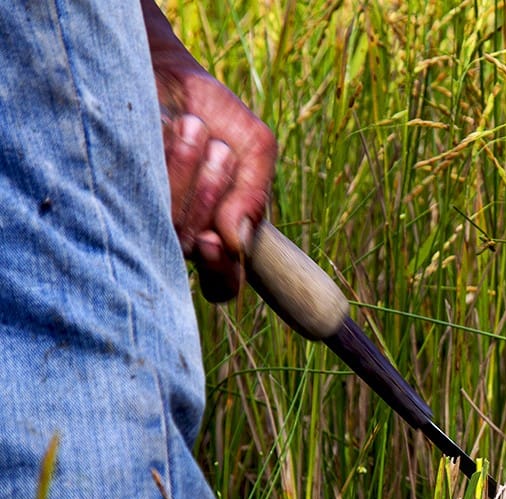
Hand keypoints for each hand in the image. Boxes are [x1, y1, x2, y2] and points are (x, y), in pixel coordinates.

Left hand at [145, 3, 276, 300]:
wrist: (164, 68)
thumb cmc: (215, 113)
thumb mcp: (255, 147)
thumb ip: (255, 193)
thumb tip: (235, 241)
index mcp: (220, 235)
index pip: (223, 284)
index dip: (220, 271)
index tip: (214, 241)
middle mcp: (179, 234)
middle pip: (194, 245)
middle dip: (211, 191)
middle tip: (217, 149)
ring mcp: (143, 216)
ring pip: (166, 221)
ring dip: (187, 168)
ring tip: (191, 128)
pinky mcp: (110, 191)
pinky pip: (138, 192)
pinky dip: (161, 154)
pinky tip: (163, 128)